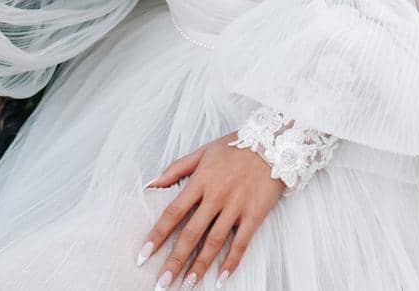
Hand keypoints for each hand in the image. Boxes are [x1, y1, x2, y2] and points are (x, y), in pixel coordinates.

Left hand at [137, 130, 284, 288]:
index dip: (157, 235)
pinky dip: (232, 261)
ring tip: (187, 284)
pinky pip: (241, 242)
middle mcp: (216, 196)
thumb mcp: (203, 151)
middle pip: (191, 233)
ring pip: (214, 242)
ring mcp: (236, 206)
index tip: (144, 254)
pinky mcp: (255, 214)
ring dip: (199, 266)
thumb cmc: (236, 146)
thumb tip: (151, 184)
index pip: (173, 212)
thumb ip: (176, 169)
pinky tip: (222, 277)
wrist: (274, 142)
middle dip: (174, 260)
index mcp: (201, 181)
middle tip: (162, 281)